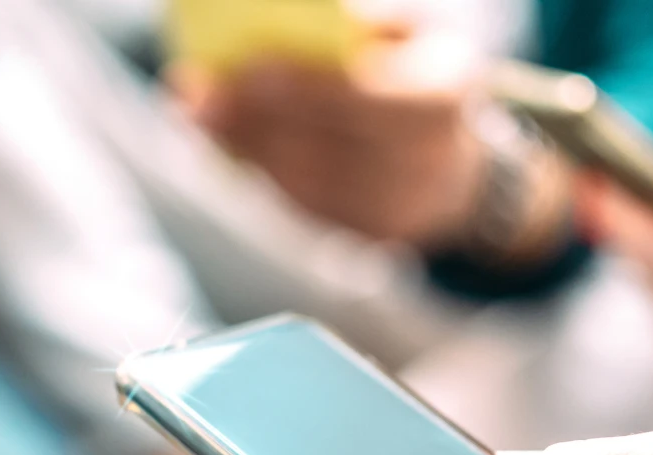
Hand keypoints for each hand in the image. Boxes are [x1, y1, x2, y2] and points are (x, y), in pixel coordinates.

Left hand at [176, 20, 485, 244]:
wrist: (454, 162)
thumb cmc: (419, 75)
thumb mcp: (413, 32)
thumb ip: (369, 23)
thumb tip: (308, 14)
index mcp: (442, 96)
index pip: (367, 97)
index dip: (306, 88)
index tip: (249, 67)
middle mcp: (426, 161)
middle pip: (326, 145)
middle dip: (257, 120)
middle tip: (198, 95)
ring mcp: (397, 207)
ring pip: (305, 181)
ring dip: (245, 147)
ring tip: (199, 113)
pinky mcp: (367, 235)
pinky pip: (301, 203)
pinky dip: (257, 170)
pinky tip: (224, 141)